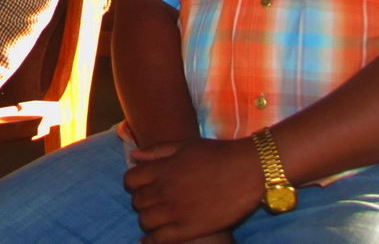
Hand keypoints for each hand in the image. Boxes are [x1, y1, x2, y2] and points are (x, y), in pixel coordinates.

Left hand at [124, 137, 259, 243]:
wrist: (248, 169)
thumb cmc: (218, 154)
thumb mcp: (184, 145)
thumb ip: (156, 151)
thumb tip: (133, 157)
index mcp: (162, 169)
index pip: (130, 181)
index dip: (134, 184)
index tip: (142, 186)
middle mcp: (165, 190)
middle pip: (138, 202)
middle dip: (142, 202)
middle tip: (154, 202)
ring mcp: (177, 211)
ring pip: (146, 221)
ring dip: (148, 219)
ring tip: (158, 218)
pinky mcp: (191, 228)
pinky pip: (162, 239)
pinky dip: (153, 240)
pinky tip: (152, 239)